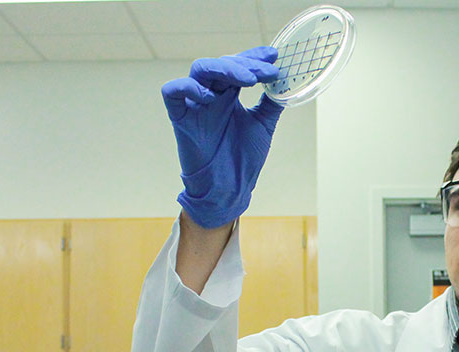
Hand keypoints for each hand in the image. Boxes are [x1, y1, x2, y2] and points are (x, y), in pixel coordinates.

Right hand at [161, 47, 282, 227]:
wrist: (229, 189)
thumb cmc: (242, 159)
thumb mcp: (263, 125)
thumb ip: (272, 103)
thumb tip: (287, 81)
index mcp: (229, 94)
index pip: (238, 64)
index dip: (253, 57)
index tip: (273, 56)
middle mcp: (211, 94)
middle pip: (222, 63)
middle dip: (246, 64)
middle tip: (267, 72)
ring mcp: (195, 104)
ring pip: (201, 69)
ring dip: (225, 69)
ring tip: (248, 80)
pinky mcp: (180, 118)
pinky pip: (172, 92)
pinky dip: (188, 87)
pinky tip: (210, 97)